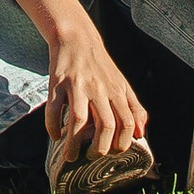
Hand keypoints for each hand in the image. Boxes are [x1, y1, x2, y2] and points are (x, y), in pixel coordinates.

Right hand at [45, 20, 145, 164]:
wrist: (77, 37)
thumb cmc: (100, 66)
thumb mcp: (122, 84)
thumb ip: (135, 108)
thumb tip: (141, 134)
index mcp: (117, 91)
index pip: (127, 123)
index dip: (122, 143)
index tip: (112, 151)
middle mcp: (99, 89)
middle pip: (106, 126)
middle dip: (99, 149)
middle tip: (91, 156)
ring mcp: (78, 86)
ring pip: (79, 121)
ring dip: (74, 145)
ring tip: (70, 156)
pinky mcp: (58, 82)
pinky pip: (54, 109)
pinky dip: (53, 127)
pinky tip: (55, 136)